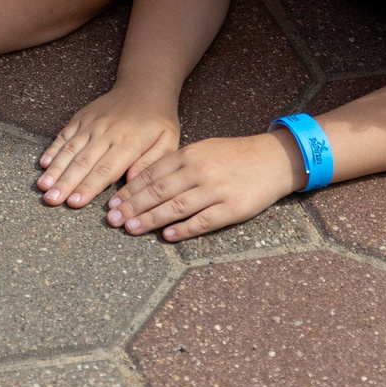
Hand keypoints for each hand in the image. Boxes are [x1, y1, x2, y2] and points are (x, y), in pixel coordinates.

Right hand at [37, 87, 180, 208]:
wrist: (144, 87)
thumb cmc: (158, 120)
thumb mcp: (168, 141)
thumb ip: (151, 163)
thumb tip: (132, 184)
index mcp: (128, 143)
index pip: (105, 170)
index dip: (88, 187)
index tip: (74, 203)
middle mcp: (105, 133)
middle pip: (82, 162)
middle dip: (65, 183)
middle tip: (51, 200)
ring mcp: (91, 124)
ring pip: (70, 149)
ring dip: (55, 169)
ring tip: (42, 187)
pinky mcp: (81, 117)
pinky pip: (65, 134)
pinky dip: (53, 149)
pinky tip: (43, 164)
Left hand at [106, 130, 301, 240]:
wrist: (273, 159)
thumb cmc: (233, 156)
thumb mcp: (202, 150)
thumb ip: (176, 164)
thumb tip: (144, 181)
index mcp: (189, 155)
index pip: (151, 174)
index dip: (129, 190)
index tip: (112, 203)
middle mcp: (199, 171)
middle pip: (158, 191)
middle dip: (132, 206)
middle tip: (113, 219)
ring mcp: (216, 190)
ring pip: (176, 206)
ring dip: (150, 219)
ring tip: (131, 228)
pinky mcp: (233, 208)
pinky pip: (204, 221)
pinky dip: (184, 229)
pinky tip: (167, 236)